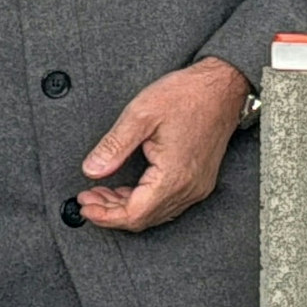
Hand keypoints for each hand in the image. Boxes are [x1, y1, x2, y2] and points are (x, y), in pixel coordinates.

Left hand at [77, 56, 249, 232]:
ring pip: (155, 213)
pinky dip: (143, 200)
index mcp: (174, 175)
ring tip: (101, 193)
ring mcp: (197, 186)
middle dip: (110, 212)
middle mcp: (189, 188)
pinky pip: (167, 202)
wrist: (221, 88)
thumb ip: (113, 146)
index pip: (135, 214)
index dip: (105, 215)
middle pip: (144, 218)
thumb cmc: (186, 95)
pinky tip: (126, 189)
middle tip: (87, 198)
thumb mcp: (140, 115)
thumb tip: (91, 170)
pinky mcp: (199, 180)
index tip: (85, 205)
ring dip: (125, 207)